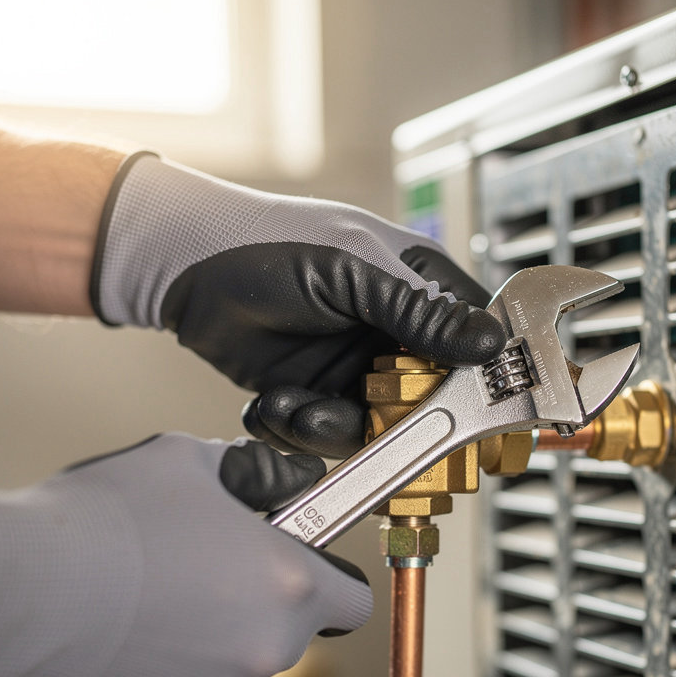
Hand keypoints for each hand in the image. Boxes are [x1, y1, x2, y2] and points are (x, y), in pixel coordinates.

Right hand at [0, 434, 371, 676]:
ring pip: (235, 670)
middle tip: (203, 578)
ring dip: (212, 646)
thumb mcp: (191, 462)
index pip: (353, 602)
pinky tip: (130, 650)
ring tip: (153, 611)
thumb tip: (282, 479)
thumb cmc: (112, 519)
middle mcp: (270, 649)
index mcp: (291, 584)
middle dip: (257, 608)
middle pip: (288, 633)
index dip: (331, 584)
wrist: (29, 590)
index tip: (305, 572)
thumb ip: (254, 473)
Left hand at [92, 155, 506, 455]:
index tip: (459, 413)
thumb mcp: (354, 272)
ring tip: (289, 408)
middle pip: (424, 400)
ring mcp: (353, 367)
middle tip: (350, 414)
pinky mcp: (314, 393)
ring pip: (370, 426)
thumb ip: (419, 313)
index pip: (471, 341)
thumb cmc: (271, 242)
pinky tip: (268, 404)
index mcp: (418, 288)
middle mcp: (391, 334)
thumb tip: (490, 343)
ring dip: (327, 429)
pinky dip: (293, 429)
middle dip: (387, 419)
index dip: (473, 381)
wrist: (185, 267)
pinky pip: (322, 433)